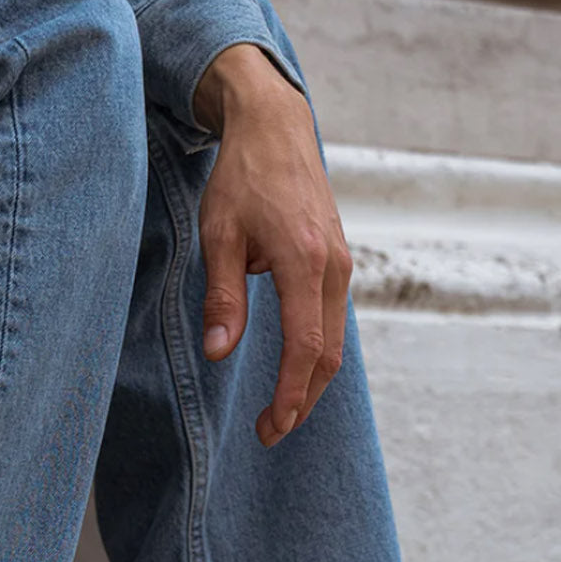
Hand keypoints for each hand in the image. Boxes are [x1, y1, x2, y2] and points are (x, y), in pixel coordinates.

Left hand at [193, 43, 352, 446]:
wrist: (276, 128)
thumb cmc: (242, 177)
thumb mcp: (218, 235)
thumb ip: (222, 296)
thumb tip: (218, 352)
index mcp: (303, 259)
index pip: (304, 345)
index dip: (290, 394)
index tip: (272, 426)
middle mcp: (333, 266)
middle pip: (327, 354)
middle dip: (301, 401)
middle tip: (270, 433)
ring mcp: (342, 264)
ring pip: (334, 341)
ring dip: (309, 382)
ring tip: (278, 413)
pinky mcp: (339, 262)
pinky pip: (331, 320)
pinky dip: (315, 354)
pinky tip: (292, 373)